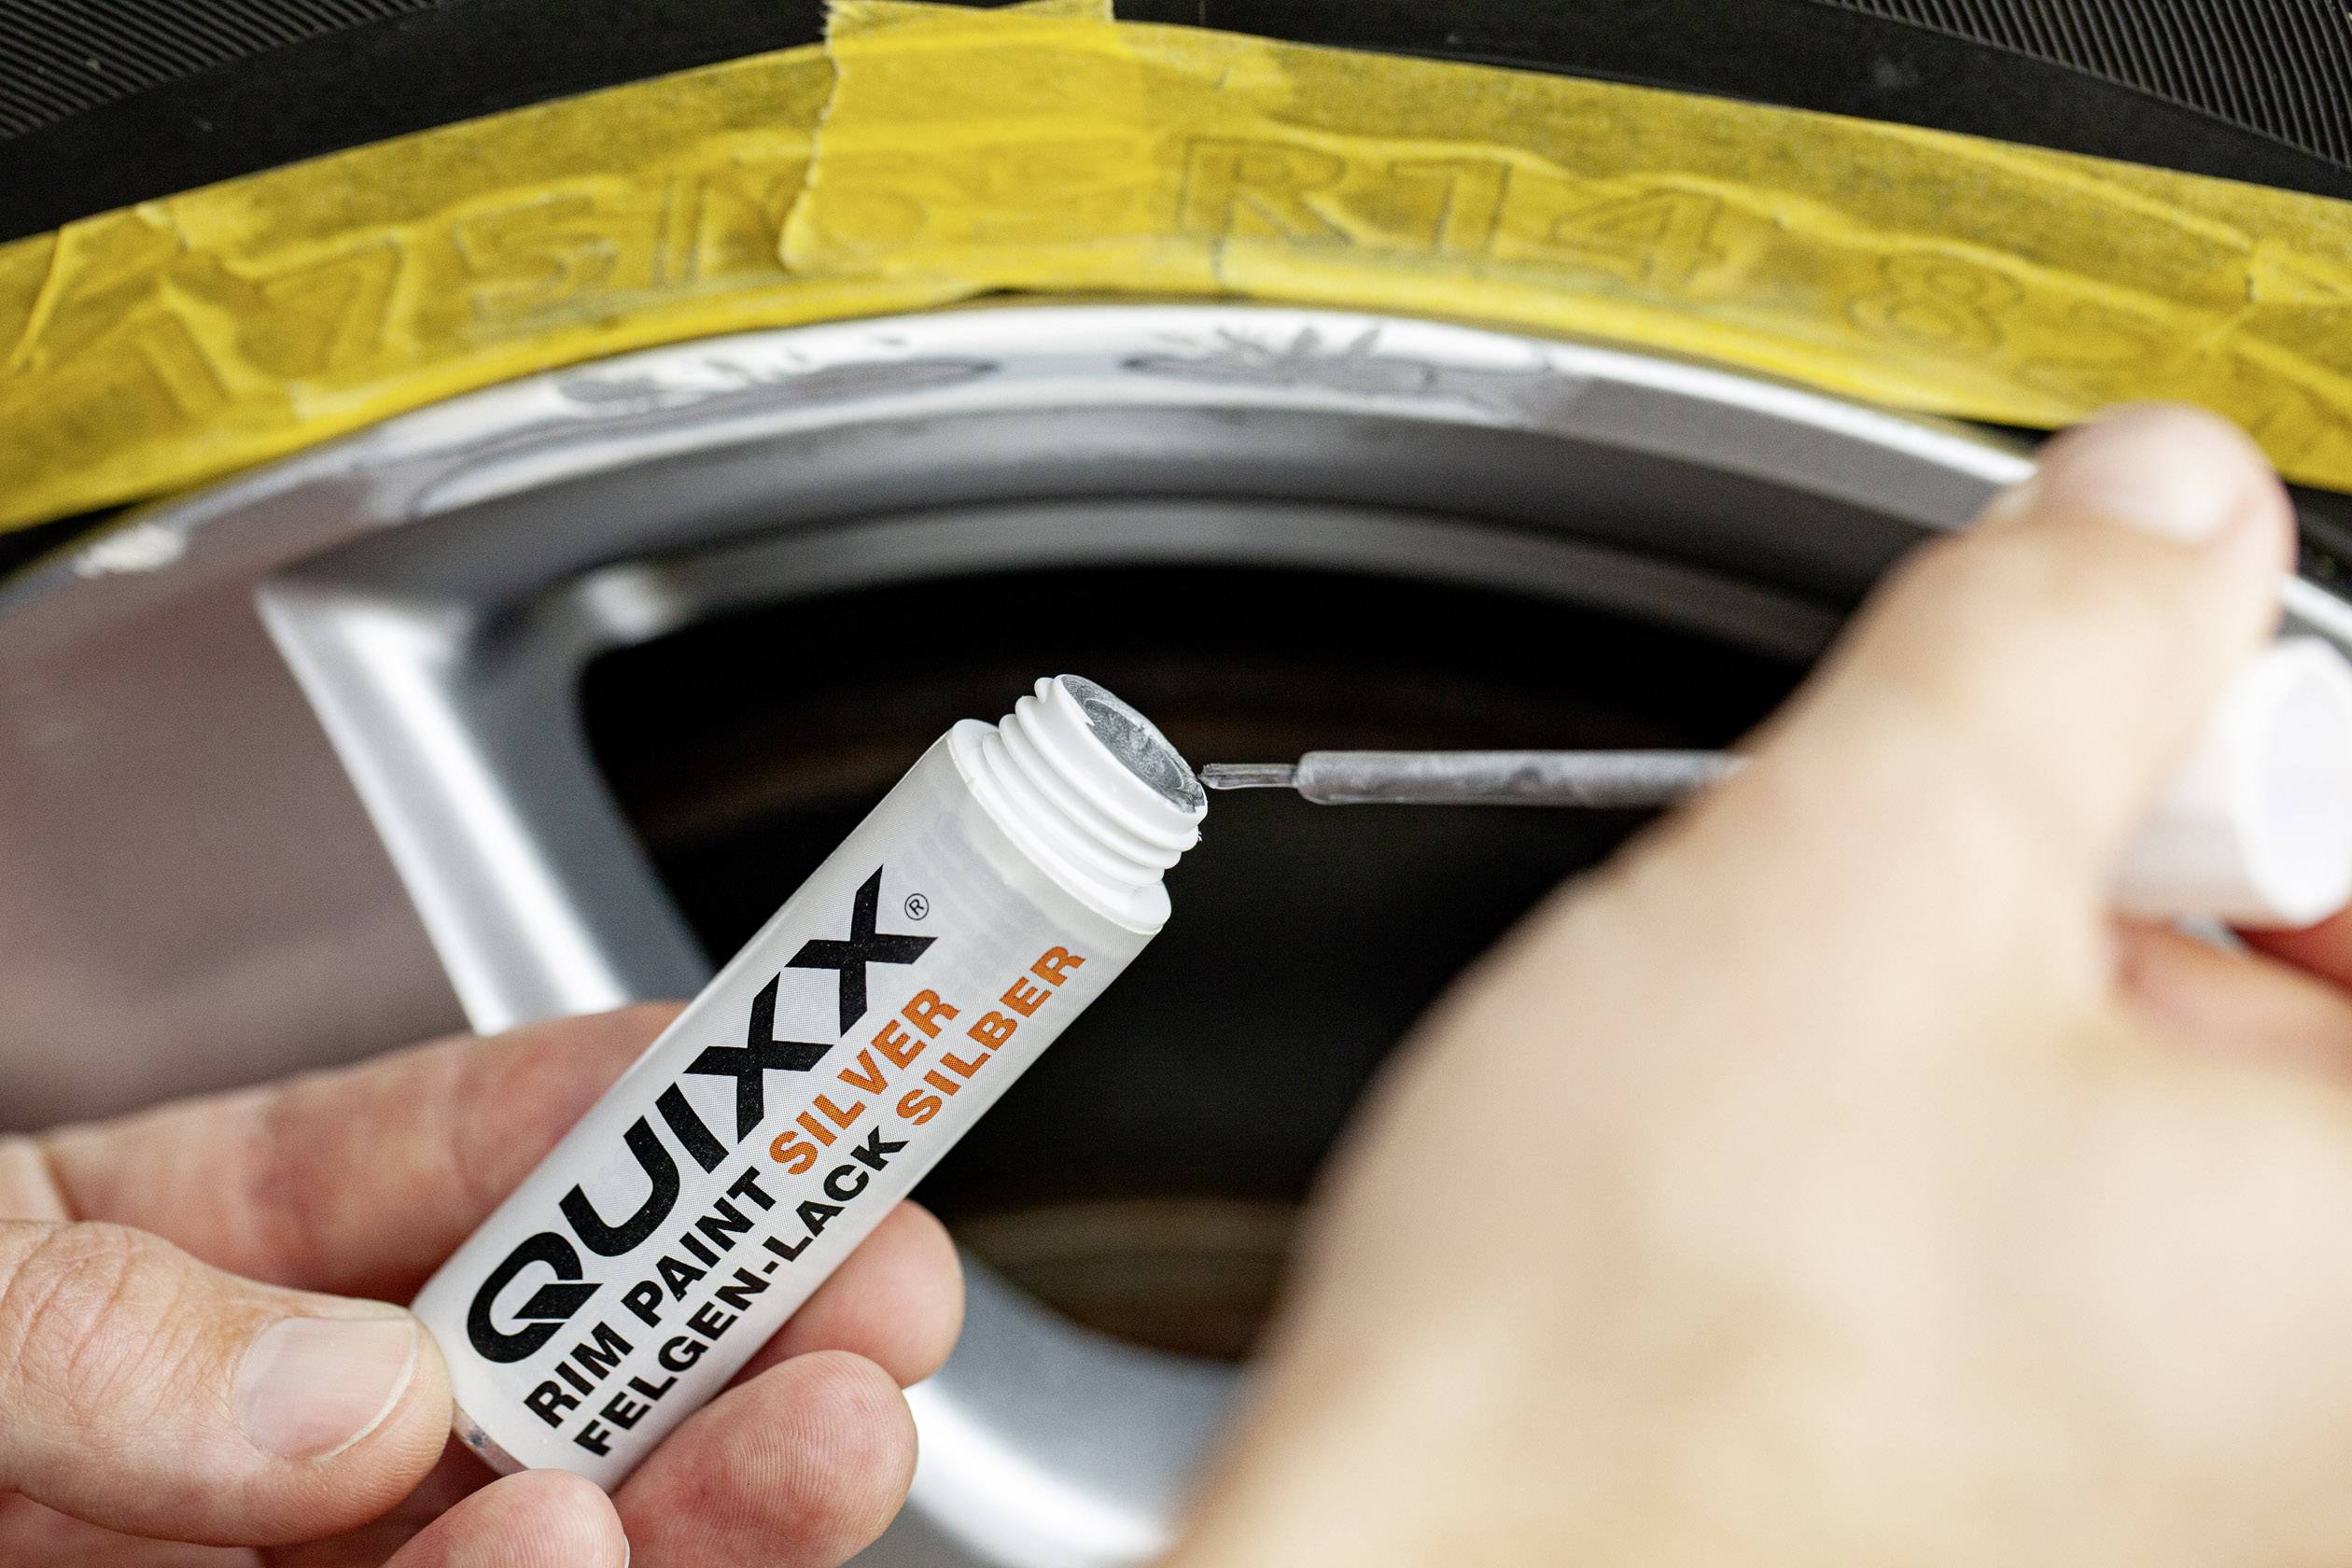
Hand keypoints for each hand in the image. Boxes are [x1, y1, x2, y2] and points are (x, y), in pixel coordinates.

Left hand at [0, 1004, 962, 1566]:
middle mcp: (241, 1430)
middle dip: (742, 1325)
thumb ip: (87, 1326)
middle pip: (549, 1371)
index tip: (801, 1076)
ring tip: (813, 1444)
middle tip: (884, 1297)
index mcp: (172, 1247)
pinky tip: (570, 1566)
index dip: (650, 1105)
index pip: (457, 1150)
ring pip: (537, 1543)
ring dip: (698, 1497)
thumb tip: (353, 1394)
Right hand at [1171, 406, 2351, 1567]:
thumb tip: (2168, 510)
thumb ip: (2053, 640)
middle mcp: (2320, 1425)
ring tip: (1827, 1070)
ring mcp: (2205, 1497)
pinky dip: (1978, 1180)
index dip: (2282, 762)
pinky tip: (1812, 1189)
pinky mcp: (2071, 1520)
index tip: (2158, 742)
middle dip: (2142, 901)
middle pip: (2310, 1037)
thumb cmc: (1615, 1370)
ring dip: (2028, 1041)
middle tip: (1945, 897)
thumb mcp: (1852, 871)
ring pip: (2188, 1160)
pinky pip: (2095, 1289)